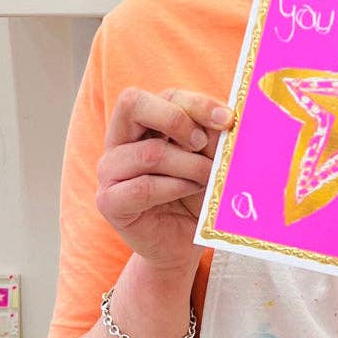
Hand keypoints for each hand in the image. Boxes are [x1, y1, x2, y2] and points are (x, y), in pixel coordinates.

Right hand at [96, 88, 234, 274]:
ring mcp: (109, 170)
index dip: (198, 103)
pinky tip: (191, 191)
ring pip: (150, 152)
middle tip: (202, 143)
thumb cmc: (196, 194)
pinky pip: (143, 187)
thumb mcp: (208, 159)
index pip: (166, 95)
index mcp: (145, 121)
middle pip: (132, 102)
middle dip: (176, 119)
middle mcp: (120, 140)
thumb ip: (210, 136)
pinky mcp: (109, 201)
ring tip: (207, 178)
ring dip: (189, 166)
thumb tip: (226, 120)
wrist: (183, 243)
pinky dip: (175, 188)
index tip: (228, 120)